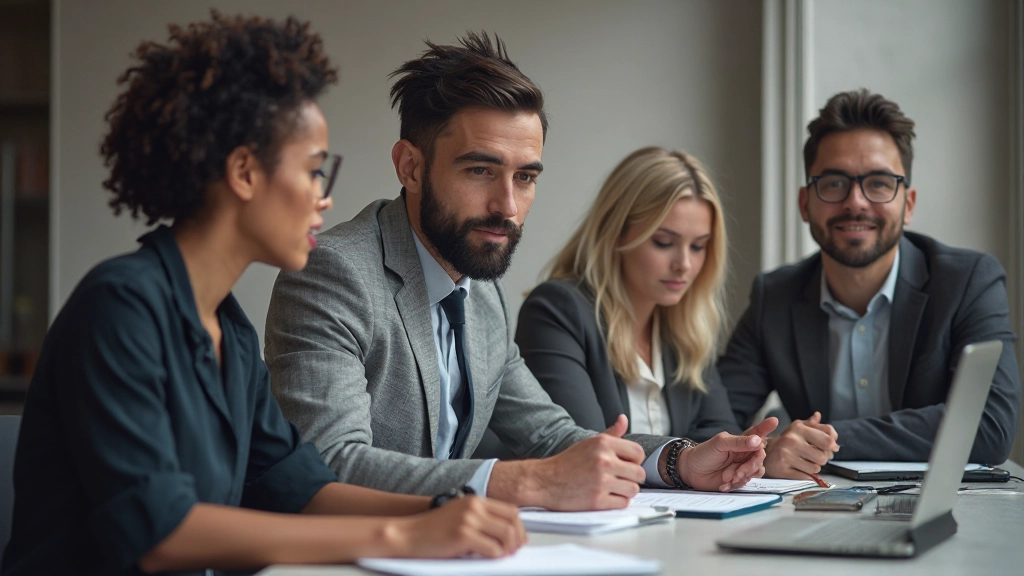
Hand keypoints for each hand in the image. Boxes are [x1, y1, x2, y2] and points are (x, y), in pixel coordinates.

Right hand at [392, 496, 524, 558]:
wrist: (407, 534)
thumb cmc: (431, 530)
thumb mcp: (459, 516)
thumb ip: (481, 520)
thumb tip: (508, 535)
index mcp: (475, 500)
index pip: (511, 510)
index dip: (519, 527)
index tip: (518, 540)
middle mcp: (474, 506)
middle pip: (513, 522)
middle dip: (518, 540)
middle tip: (514, 552)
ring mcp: (469, 520)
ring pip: (507, 535)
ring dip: (508, 550)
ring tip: (502, 557)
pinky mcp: (463, 535)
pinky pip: (493, 549)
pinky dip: (496, 557)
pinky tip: (488, 559)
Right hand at [528, 414, 645, 509]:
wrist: (544, 481)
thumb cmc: (568, 462)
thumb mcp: (589, 443)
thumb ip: (611, 433)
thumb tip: (623, 419)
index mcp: (603, 443)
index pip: (638, 452)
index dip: (635, 461)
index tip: (626, 465)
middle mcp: (604, 460)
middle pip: (639, 474)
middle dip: (632, 478)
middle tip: (620, 479)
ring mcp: (601, 481)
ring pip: (633, 490)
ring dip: (626, 492)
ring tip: (613, 488)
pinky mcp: (597, 500)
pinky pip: (623, 503)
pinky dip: (617, 502)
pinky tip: (606, 497)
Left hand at [675, 417, 777, 490]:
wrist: (691, 471)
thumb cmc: (703, 454)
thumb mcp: (720, 443)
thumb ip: (739, 442)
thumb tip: (757, 440)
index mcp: (741, 441)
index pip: (757, 433)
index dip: (766, 427)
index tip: (775, 420)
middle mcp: (745, 453)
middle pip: (760, 457)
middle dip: (750, 466)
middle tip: (738, 471)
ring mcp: (743, 466)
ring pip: (756, 471)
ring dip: (743, 476)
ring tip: (728, 478)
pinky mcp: (739, 479)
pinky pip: (746, 482)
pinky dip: (735, 484)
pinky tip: (724, 484)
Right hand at [763, 411, 839, 478]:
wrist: (764, 454)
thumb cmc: (785, 442)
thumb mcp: (797, 429)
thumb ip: (812, 424)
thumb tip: (818, 415)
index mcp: (798, 427)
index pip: (828, 438)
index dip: (833, 445)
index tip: (831, 448)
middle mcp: (792, 439)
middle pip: (824, 456)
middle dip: (822, 458)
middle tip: (815, 457)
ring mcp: (786, 455)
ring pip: (816, 468)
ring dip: (813, 468)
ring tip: (804, 463)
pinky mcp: (783, 469)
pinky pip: (806, 477)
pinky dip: (806, 475)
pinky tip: (798, 469)